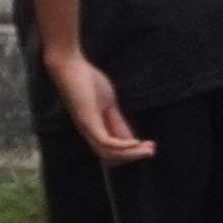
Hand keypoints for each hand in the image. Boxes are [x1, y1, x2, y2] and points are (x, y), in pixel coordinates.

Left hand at [41, 43, 151, 165]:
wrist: (69, 66)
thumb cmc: (87, 81)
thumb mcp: (108, 103)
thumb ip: (117, 120)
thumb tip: (130, 135)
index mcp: (94, 129)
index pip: (111, 150)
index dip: (130, 152)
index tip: (150, 146)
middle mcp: (89, 132)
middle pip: (110, 156)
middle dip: (132, 156)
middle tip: (152, 151)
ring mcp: (87, 127)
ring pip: (107, 153)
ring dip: (129, 154)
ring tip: (147, 150)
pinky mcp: (87, 120)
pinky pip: (104, 141)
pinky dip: (121, 146)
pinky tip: (135, 142)